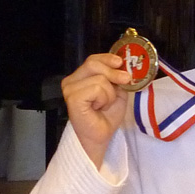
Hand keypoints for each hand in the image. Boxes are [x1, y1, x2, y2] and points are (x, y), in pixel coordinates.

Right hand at [61, 53, 131, 168]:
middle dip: (113, 72)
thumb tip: (123, 66)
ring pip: (99, 78)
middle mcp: (71, 81)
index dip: (107, 58)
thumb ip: (117, 77)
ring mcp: (70, 89)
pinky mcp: (72, 98)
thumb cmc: (107, 115)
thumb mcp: (117, 91)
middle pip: (93, 64)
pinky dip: (104, 98)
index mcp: (81, 77)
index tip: (121, 62)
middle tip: (125, 81)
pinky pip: (96, 88)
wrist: (101, 135)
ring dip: (109, 93)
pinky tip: (98, 108)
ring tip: (104, 105)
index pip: (92, 60)